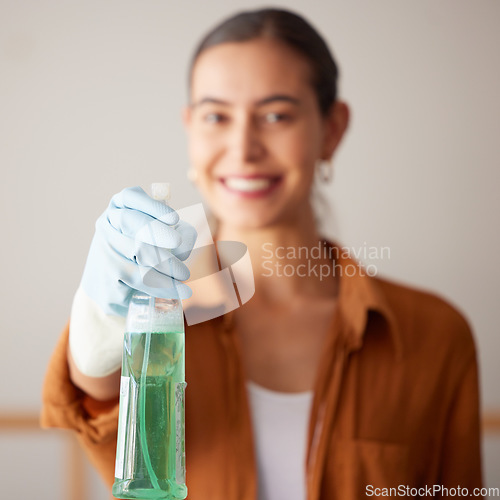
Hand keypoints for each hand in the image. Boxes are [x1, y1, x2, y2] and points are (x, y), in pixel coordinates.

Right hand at [82, 186, 195, 315]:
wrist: (108, 287)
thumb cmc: (140, 254)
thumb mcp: (156, 237)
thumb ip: (175, 233)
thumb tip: (185, 243)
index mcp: (118, 209)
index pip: (129, 197)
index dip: (152, 206)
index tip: (174, 217)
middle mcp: (106, 227)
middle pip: (130, 223)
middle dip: (156, 231)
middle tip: (177, 242)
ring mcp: (103, 254)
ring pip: (137, 256)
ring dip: (165, 265)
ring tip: (185, 275)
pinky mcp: (106, 281)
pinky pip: (138, 281)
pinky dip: (162, 286)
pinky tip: (179, 291)